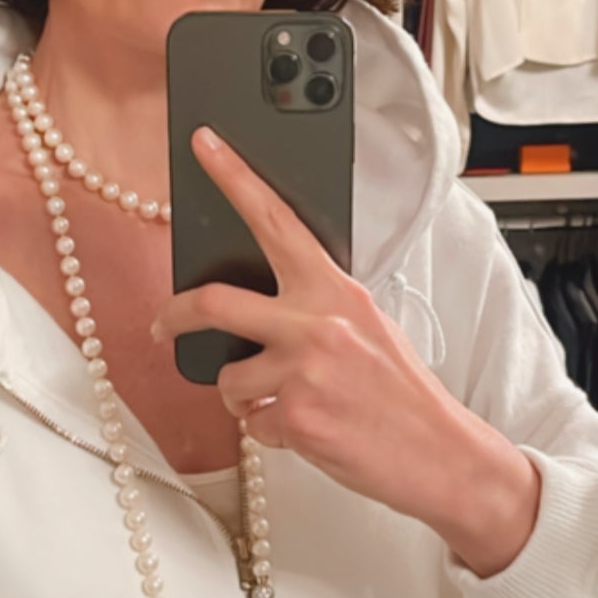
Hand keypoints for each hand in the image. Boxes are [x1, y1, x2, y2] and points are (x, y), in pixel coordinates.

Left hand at [149, 127, 540, 571]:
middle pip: (212, 303)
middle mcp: (316, 322)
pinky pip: (250, 423)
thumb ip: (318, 309)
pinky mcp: (294, 417)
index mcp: (335, 290)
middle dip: (172, 318)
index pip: (276, 220)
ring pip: (229, 379)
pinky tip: (308, 430)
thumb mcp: (368, 328)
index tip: (205, 144)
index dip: (234, 177)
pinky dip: (269, 431)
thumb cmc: (402, 394)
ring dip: (244, 396)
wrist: (438, 453)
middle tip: (160, 327)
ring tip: (286, 402)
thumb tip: (264, 310)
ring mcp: (302, 371)